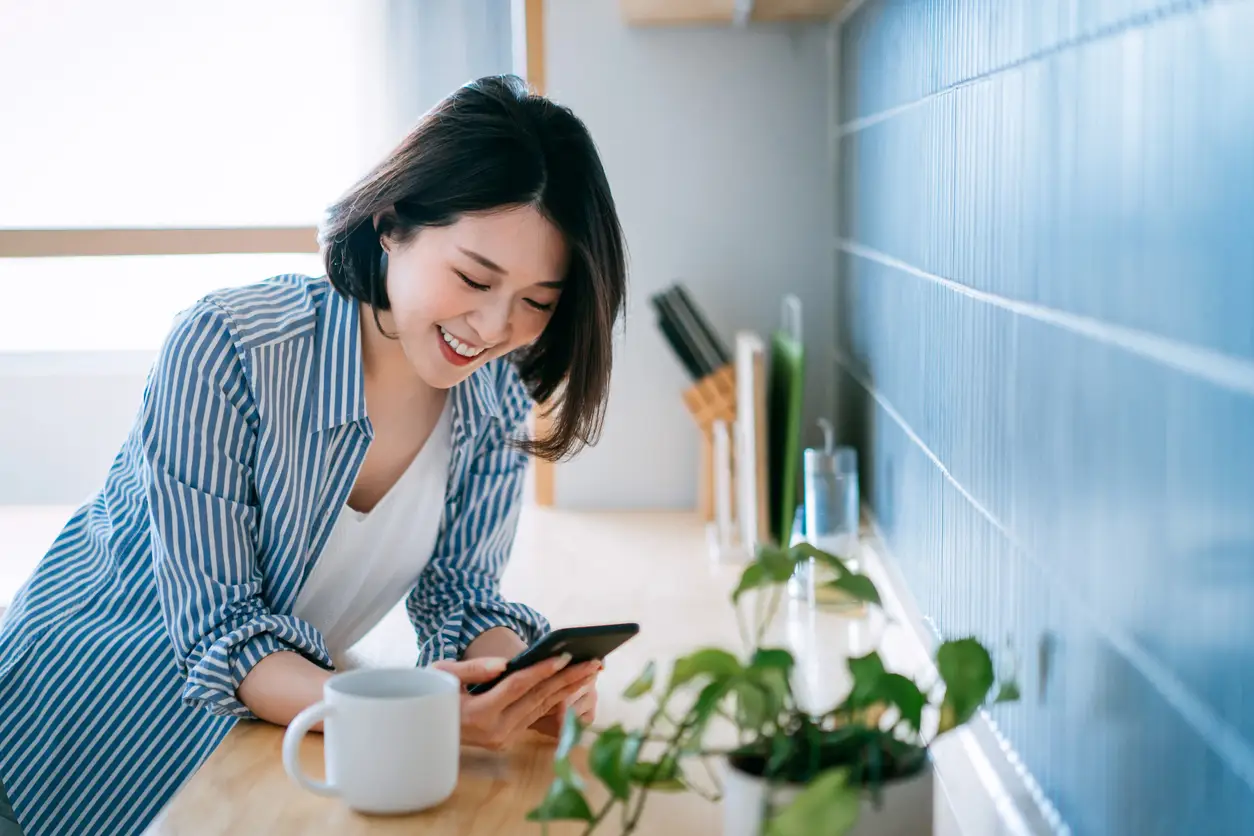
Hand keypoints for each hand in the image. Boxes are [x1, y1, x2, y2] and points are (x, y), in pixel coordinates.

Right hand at [432, 654, 600, 750]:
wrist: (422, 728)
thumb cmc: (431, 694)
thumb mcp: (443, 676)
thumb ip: (474, 669)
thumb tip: (505, 664)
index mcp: (479, 713)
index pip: (517, 686)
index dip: (541, 669)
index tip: (564, 655)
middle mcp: (495, 730)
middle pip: (538, 698)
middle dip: (567, 678)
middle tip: (593, 662)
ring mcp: (503, 738)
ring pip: (542, 708)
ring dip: (568, 689)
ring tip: (591, 672)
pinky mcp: (507, 739)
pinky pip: (536, 715)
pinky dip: (556, 699)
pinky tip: (572, 686)